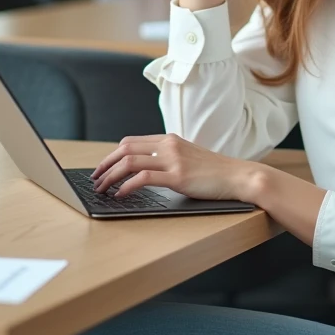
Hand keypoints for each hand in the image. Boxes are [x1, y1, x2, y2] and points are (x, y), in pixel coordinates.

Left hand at [91, 134, 258, 201]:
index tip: (103, 168)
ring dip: (110, 176)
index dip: (112, 155)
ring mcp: (174, 160)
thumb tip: (147, 170)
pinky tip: (121, 195)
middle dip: (105, 164)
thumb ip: (170, 158)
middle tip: (95, 179)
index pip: (131, 141)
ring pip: (130, 162)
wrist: (239, 176)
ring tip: (102, 188)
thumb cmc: (216, 172)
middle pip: (125, 149)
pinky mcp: (178, 176)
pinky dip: (127, 186)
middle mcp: (169, 145)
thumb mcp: (190, 158)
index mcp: (171, 139)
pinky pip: (143, 178)